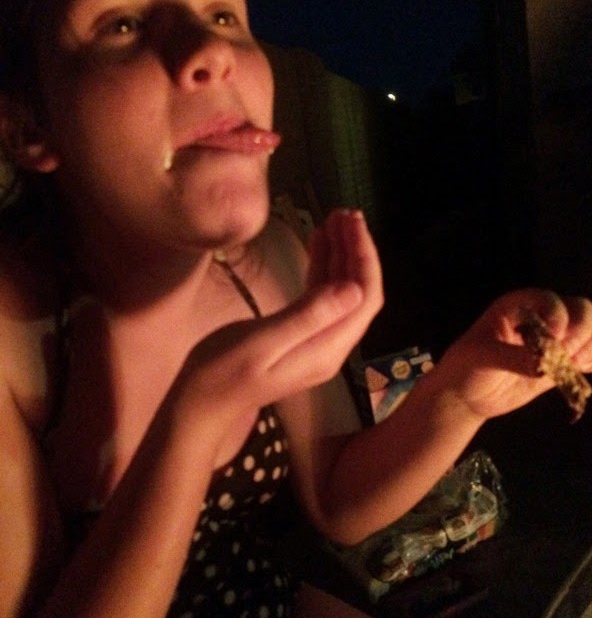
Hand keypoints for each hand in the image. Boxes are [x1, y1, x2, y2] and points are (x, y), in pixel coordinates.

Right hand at [176, 209, 382, 419]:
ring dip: (340, 256)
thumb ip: (309, 315)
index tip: (352, 223)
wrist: (200, 404)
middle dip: (355, 251)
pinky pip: (321, 299)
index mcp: (327, 348)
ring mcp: (315, 343)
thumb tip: (352, 289)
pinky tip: (317, 244)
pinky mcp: (299, 337)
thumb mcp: (264, 342)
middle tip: (344, 213)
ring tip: (333, 220)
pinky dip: (322, 269)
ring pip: (340, 293)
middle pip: (357, 293)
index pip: (365, 298)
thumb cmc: (223, 373)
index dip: (364, 258)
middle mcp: (329, 346)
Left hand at [437, 288, 591, 419]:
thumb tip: (544, 366)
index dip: (559, 318)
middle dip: (580, 333)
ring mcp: (554, 341)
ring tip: (572, 365)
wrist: (466, 394)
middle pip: (581, 312)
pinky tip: (590, 368)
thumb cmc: (465, 368)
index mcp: (518, 306)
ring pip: (591, 332)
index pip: (552, 300)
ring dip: (591, 347)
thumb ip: (513, 358)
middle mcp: (541, 318)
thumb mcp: (482, 358)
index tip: (552, 339)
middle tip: (562, 356)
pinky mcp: (560, 364)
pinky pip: (590, 357)